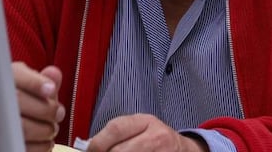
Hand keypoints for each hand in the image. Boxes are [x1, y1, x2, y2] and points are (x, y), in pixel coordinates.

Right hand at [13, 62, 64, 151]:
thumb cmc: (19, 99)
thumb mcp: (29, 85)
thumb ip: (42, 80)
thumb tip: (54, 74)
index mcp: (3, 79)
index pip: (15, 75)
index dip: (35, 82)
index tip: (51, 90)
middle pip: (18, 100)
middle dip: (46, 109)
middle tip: (58, 114)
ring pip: (20, 126)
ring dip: (44, 130)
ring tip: (52, 129)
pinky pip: (20, 146)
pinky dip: (39, 146)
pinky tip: (45, 142)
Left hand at [86, 114, 207, 151]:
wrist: (183, 149)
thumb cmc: (154, 138)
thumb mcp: (139, 128)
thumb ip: (116, 134)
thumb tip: (89, 148)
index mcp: (146, 121)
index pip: (116, 128)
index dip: (98, 142)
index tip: (90, 151)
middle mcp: (156, 136)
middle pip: (120, 151)